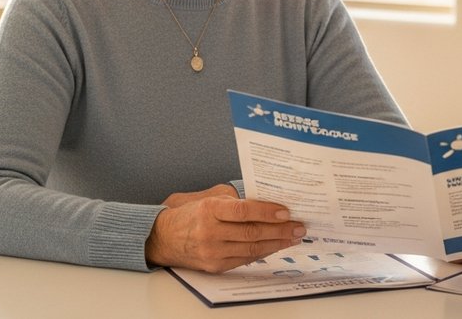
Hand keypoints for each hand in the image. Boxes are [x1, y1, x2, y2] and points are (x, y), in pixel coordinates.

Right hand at [146, 188, 304, 272]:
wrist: (162, 237)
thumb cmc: (189, 213)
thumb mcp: (208, 196)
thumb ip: (234, 198)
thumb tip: (266, 199)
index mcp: (209, 209)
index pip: (244, 211)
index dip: (267, 212)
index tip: (286, 211)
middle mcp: (210, 232)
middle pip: (252, 232)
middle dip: (280, 230)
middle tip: (299, 226)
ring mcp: (212, 252)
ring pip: (251, 249)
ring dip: (277, 243)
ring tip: (293, 237)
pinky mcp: (215, 266)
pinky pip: (244, 259)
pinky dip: (263, 253)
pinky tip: (276, 246)